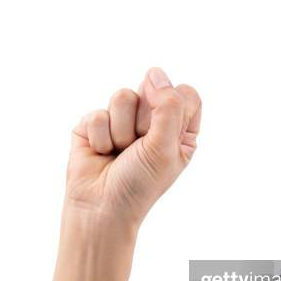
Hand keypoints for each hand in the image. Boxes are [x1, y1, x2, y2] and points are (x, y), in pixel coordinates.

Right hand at [67, 68, 201, 224]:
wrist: (100, 207)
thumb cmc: (138, 184)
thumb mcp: (165, 147)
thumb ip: (168, 106)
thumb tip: (155, 72)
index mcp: (179, 129)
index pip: (186, 94)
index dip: (172, 107)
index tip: (163, 134)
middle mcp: (152, 121)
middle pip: (152, 89)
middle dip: (143, 121)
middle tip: (138, 148)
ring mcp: (122, 120)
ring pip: (122, 96)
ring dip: (120, 132)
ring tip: (118, 153)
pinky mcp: (95, 124)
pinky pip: (98, 113)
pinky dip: (100, 139)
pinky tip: (100, 154)